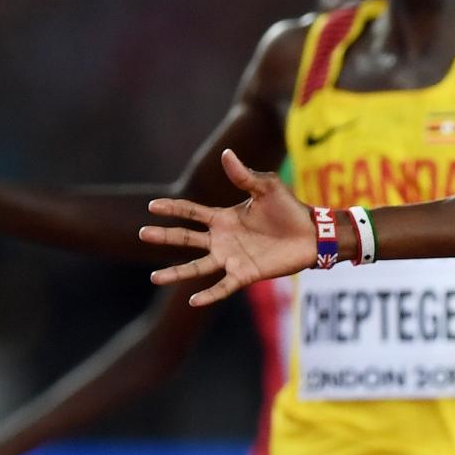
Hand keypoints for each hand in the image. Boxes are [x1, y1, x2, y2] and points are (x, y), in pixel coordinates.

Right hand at [141, 149, 314, 305]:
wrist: (311, 234)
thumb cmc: (289, 209)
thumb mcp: (266, 187)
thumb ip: (245, 175)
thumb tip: (226, 153)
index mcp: (224, 218)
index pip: (191, 212)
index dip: (173, 208)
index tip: (152, 206)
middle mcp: (223, 239)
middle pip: (186, 238)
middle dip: (165, 236)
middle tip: (142, 234)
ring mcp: (232, 258)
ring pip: (197, 266)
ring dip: (176, 273)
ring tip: (154, 278)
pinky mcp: (245, 274)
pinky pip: (223, 287)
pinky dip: (209, 294)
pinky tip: (192, 301)